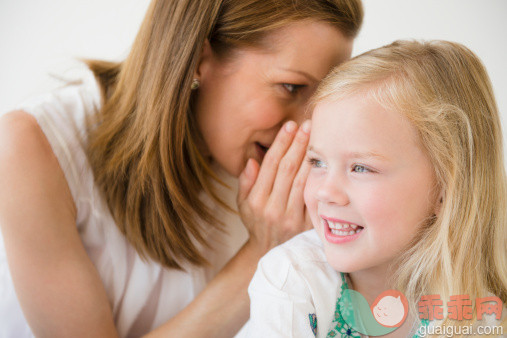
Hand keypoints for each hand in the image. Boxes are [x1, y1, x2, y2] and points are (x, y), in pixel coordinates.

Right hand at [237, 120, 312, 253]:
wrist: (270, 254)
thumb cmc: (257, 224)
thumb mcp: (242, 205)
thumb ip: (245, 183)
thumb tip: (252, 161)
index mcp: (256, 202)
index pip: (270, 165)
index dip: (280, 143)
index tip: (289, 126)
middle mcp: (274, 209)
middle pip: (288, 169)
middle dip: (298, 144)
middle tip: (307, 124)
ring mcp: (292, 218)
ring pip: (303, 180)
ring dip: (310, 156)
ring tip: (316, 136)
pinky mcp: (307, 225)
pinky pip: (314, 196)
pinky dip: (319, 177)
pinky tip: (324, 162)